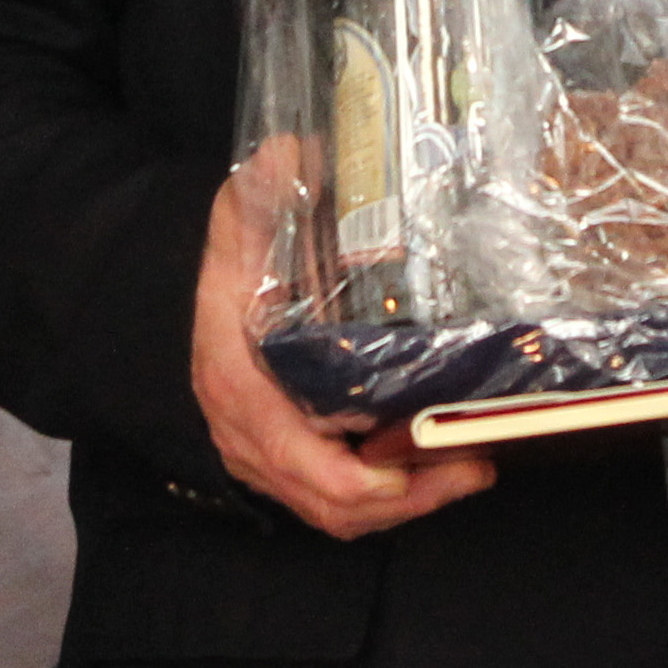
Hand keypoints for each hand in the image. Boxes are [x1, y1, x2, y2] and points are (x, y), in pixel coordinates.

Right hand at [184, 160, 496, 541]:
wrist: (195, 290)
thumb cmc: (227, 261)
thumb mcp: (239, 217)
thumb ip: (263, 191)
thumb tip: (290, 154)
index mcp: (238, 386)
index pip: (301, 461)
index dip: (364, 480)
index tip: (420, 464)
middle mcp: (247, 435)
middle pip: (329, 503)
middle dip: (406, 500)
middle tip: (472, 468)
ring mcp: (262, 455)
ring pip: (334, 514)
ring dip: (404, 505)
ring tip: (467, 470)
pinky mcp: (282, 461)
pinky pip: (332, 502)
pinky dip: (384, 499)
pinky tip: (431, 469)